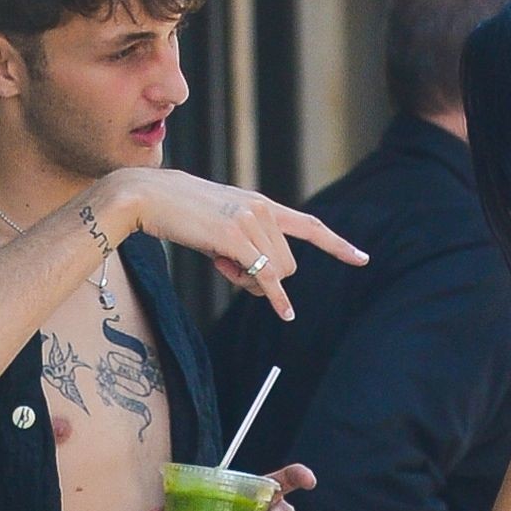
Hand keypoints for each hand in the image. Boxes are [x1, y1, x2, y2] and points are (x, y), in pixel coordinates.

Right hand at [103, 168, 367, 321]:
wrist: (148, 197)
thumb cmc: (178, 214)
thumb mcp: (218, 226)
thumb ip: (243, 243)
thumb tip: (261, 279)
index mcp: (261, 204)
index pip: (308, 226)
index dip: (337, 244)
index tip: (362, 259)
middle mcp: (262, 209)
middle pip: (289, 263)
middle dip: (267, 278)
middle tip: (229, 270)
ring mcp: (250, 221)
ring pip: (276, 272)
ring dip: (252, 282)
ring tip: (219, 262)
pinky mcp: (235, 236)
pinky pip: (265, 276)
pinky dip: (276, 297)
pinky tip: (285, 313)